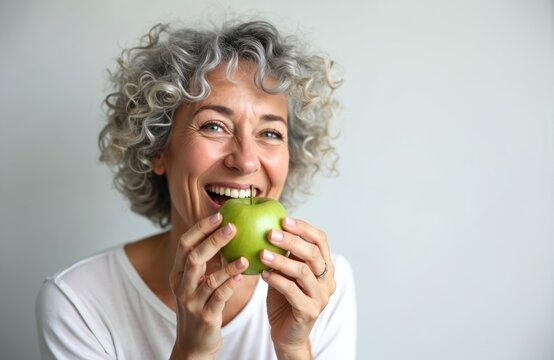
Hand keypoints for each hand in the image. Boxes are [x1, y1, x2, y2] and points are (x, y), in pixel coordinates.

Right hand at [169, 213, 248, 359]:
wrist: (193, 345)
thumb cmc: (200, 306)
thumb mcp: (197, 282)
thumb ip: (207, 261)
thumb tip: (226, 232)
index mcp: (178, 273)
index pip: (185, 244)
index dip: (201, 228)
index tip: (219, 215)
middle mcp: (181, 285)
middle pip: (194, 257)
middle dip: (213, 240)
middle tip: (233, 227)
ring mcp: (192, 302)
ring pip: (208, 278)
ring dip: (228, 265)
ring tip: (245, 255)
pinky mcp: (205, 317)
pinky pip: (219, 297)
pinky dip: (230, 285)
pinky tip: (243, 276)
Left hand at [260, 217, 335, 358]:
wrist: (287, 334)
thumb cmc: (285, 298)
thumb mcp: (286, 272)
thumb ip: (285, 253)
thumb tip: (269, 224)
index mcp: (324, 266)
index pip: (320, 240)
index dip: (304, 228)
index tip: (284, 219)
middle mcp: (327, 280)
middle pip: (313, 253)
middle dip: (291, 241)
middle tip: (270, 233)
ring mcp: (320, 296)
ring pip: (302, 272)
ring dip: (280, 260)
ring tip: (262, 254)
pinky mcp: (309, 311)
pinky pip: (292, 291)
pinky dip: (277, 280)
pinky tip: (263, 274)